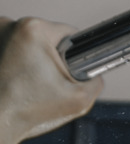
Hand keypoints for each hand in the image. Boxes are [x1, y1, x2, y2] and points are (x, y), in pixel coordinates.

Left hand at [0, 17, 103, 143]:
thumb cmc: (25, 109)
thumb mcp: (80, 99)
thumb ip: (97, 82)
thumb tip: (96, 76)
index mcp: (33, 30)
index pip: (70, 34)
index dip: (77, 55)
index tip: (69, 71)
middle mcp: (10, 25)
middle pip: (48, 39)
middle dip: (53, 59)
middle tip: (48, 81)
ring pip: (30, 45)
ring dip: (35, 60)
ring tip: (32, 82)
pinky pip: (15, 50)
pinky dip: (19, 63)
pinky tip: (20, 80)